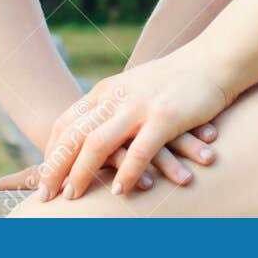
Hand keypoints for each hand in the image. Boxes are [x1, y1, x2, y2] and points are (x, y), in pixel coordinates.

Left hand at [35, 46, 232, 200]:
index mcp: (107, 91)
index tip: (43, 178)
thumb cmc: (176, 80)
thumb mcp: (136, 88)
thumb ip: (115, 107)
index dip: (52, 152)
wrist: (214, 60)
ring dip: (82, 172)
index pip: (67, 123)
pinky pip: (139, 150)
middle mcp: (117, 97)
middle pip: (75, 135)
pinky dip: (126, 172)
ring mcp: (140, 106)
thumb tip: (96, 134)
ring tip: (72, 197)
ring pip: (98, 143)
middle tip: (45, 196)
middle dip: (57, 167)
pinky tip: (118, 191)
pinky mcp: (165, 117)